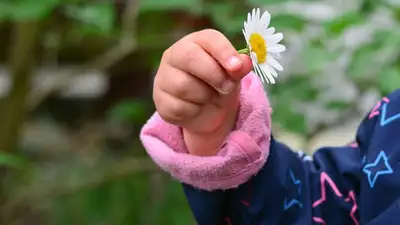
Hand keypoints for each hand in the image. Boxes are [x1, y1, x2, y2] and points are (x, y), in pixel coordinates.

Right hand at [153, 29, 251, 154]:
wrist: (205, 110)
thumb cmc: (218, 83)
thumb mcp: (232, 74)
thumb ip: (239, 67)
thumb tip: (244, 62)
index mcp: (195, 42)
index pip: (208, 38)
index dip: (224, 51)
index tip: (237, 67)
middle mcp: (174, 55)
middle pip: (190, 58)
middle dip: (214, 75)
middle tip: (227, 87)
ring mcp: (163, 77)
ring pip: (184, 86)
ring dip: (205, 96)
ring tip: (210, 97)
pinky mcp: (160, 100)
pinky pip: (179, 107)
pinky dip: (194, 111)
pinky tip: (197, 108)